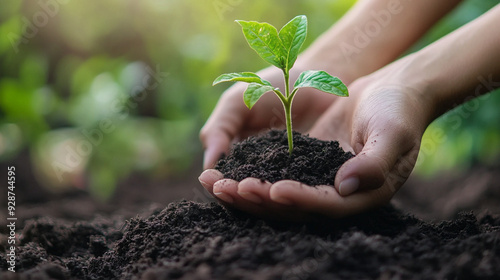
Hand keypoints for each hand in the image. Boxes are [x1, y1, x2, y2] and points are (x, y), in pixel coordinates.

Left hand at [199, 59, 434, 219]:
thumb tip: (344, 187)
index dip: (299, 199)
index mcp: (363, 195)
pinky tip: (223, 169)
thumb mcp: (392, 133)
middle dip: (260, 200)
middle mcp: (338, 195)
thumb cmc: (398, 111)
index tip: (272, 189)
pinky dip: (250, 173)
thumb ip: (374, 162)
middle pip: (294, 207)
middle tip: (228, 189)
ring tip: (213, 183)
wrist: (392, 91)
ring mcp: (319, 181)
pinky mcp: (305, 165)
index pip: (326, 206)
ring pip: (278, 195)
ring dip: (246, 192)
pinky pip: (274, 174)